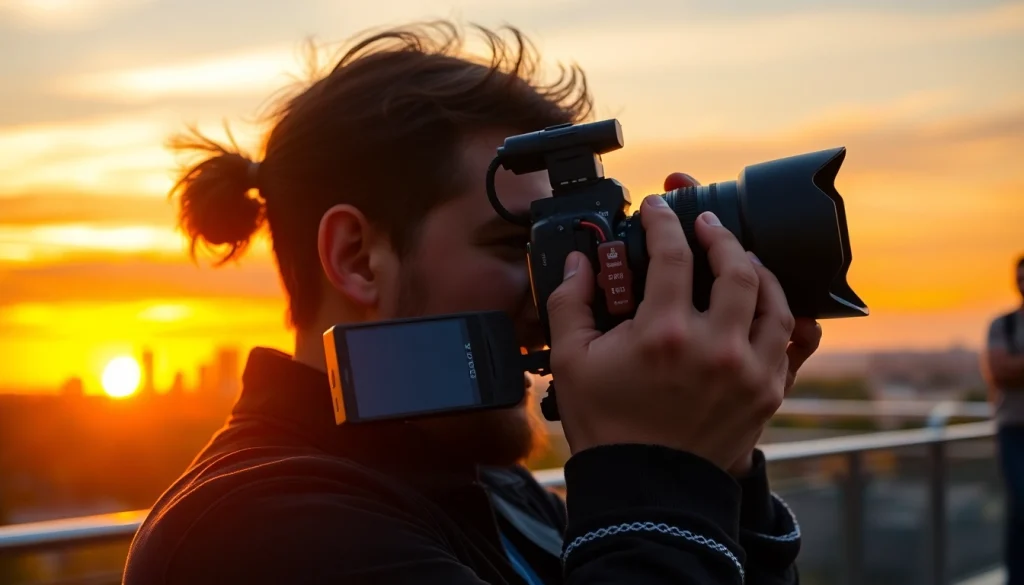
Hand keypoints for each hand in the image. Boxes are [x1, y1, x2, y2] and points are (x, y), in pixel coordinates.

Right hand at [546, 187, 794, 470]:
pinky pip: (791, 343)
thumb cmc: (606, 425)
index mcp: (662, 333)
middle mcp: (713, 347)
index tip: (657, 208)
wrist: (645, 488)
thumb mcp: (570, 362)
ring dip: (758, 269)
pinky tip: (769, 303)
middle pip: (735, 266)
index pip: (672, 253)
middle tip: (706, 223)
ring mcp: (748, 371)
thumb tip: (578, 262)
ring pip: (772, 300)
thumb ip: (570, 304)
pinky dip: (785, 316)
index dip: (663, 220)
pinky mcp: (768, 393)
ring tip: (742, 258)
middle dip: (720, 234)